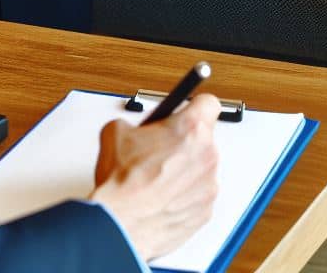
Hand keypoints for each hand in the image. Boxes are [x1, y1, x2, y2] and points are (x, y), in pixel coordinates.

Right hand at [91, 93, 220, 260]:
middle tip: (161, 149)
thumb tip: (137, 129)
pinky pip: (198, 194)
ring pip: (201, 168)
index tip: (187, 110)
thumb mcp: (117, 131)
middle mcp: (207, 155)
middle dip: (184, 142)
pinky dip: (184, 195)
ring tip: (157, 178)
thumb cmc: (122, 182)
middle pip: (203, 138)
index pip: (209, 103)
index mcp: (190, 128)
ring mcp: (209, 185)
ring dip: (184, 170)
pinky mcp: (206, 211)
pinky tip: (162, 197)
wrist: (121, 224)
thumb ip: (137, 123)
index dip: (195, 106)